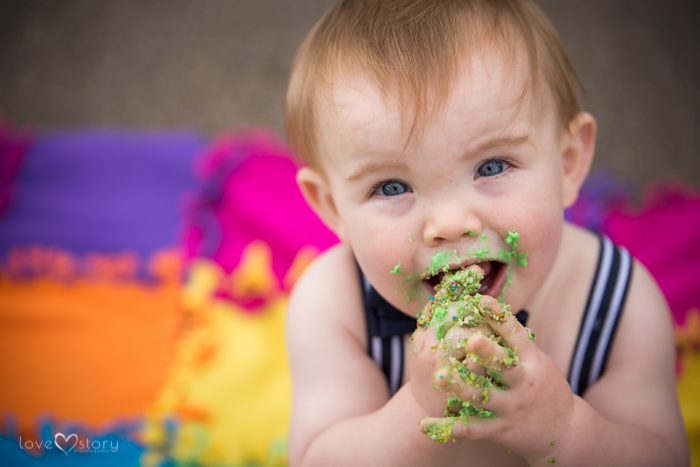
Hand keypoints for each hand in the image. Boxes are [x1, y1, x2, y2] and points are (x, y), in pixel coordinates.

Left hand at [419, 295, 574, 462]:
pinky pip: (474, 428)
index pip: (516, 335)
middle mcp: (523, 381)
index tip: (483, 300)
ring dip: (461, 387)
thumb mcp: (534, 358)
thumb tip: (483, 303)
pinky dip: (451, 426)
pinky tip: (426, 423)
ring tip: (439, 377)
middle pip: (504, 366)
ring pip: (484, 397)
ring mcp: (512, 406)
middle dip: (488, 353)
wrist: (563, 428)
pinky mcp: (502, 429)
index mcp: (530, 359)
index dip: (500, 317)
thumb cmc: (541, 382)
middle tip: (469, 340)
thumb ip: (511, 339)